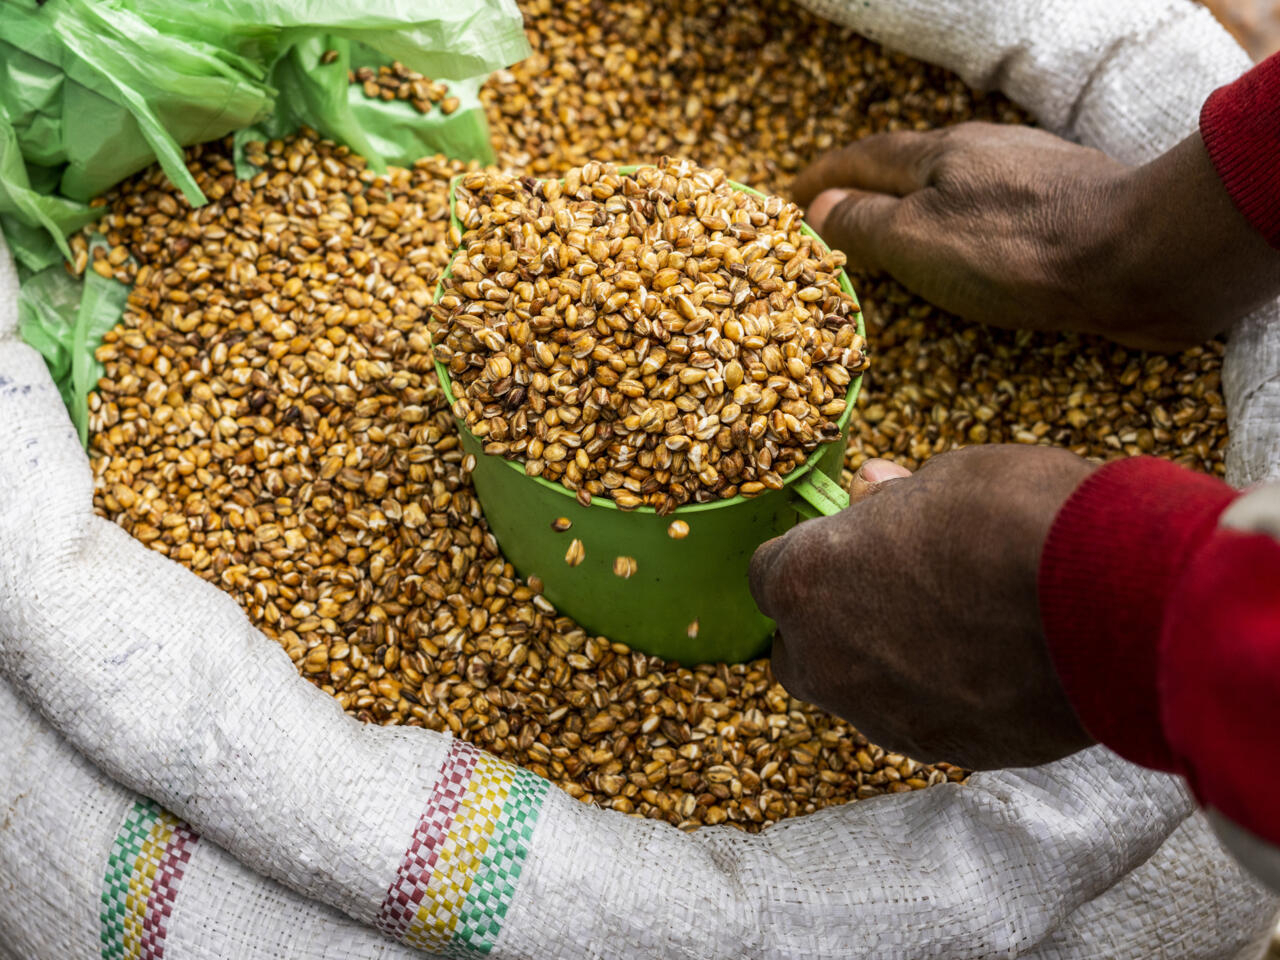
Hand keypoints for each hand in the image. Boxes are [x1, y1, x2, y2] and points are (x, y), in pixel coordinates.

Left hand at [749, 446, 1095, 769]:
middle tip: (889, 591)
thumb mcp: (943, 479)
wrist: (1117, 597)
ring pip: (858, 695)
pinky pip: (923, 723)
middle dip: (828, 624)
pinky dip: (941, 698)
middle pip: (798, 650)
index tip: (846, 546)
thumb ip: (892, 501)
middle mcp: (828, 661)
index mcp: (806, 582)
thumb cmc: (1017, 517)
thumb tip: (872, 492)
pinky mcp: (947, 753)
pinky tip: (990, 666)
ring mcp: (884, 717)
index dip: (809, 557)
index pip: (768, 575)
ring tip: (953, 629)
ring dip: (883, 666)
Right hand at [793, 123, 1279, 351]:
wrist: (1138, 258)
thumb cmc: (1015, 250)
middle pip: (911, 166)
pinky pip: (995, 216)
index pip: (862, 158)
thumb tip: (818, 208)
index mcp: (939, 154)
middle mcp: (984, 152)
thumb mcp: (916, 239)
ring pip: (957, 189)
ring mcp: (1031, 177)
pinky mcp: (1069, 211)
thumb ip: (862, 223)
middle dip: (869, 188)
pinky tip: (975, 257)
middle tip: (837, 216)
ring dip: (920, 210)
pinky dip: (965, 233)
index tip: (789, 194)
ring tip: (899, 240)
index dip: (823, 178)